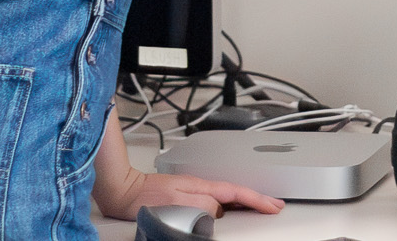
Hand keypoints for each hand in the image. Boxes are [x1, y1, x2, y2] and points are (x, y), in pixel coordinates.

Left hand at [91, 162, 284, 221]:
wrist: (122, 189)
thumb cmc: (143, 196)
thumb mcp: (176, 202)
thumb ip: (201, 204)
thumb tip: (219, 210)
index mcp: (201, 186)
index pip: (236, 192)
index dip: (257, 199)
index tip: (273, 206)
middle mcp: (199, 186)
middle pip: (236, 192)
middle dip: (257, 198)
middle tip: (273, 206)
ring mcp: (192, 190)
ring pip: (226, 195)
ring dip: (244, 200)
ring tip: (258, 206)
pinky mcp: (184, 195)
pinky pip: (215, 199)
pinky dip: (229, 202)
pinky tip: (229, 207)